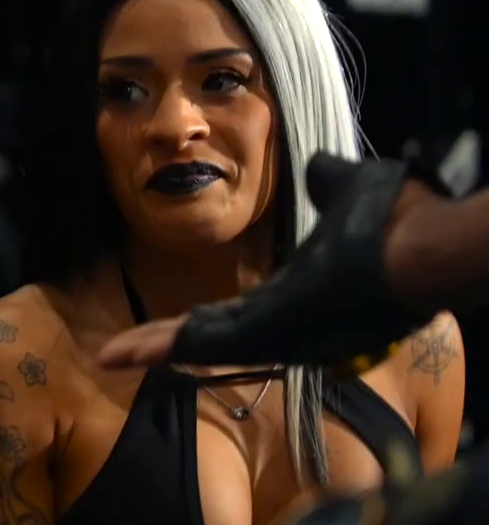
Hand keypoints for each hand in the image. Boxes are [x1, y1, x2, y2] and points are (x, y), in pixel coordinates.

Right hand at [100, 153, 440, 370]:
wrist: (414, 244)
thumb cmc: (388, 218)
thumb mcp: (343, 192)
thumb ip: (323, 183)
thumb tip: (318, 169)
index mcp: (297, 297)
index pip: (238, 313)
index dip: (200, 317)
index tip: (171, 320)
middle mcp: (283, 325)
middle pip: (210, 335)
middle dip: (162, 342)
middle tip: (120, 352)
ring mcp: (274, 333)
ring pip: (201, 343)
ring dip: (152, 348)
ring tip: (111, 355)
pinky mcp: (266, 334)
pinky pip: (203, 343)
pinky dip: (161, 348)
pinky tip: (126, 352)